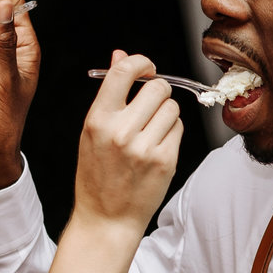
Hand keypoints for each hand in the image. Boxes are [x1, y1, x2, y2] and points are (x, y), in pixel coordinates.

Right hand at [75, 51, 181, 232]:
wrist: (106, 218)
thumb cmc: (98, 173)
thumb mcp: (93, 131)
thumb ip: (110, 92)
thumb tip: (120, 54)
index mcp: (97, 120)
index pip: (123, 72)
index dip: (141, 62)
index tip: (147, 68)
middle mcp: (120, 132)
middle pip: (158, 87)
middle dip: (159, 92)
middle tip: (151, 106)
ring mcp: (144, 148)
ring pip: (172, 108)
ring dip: (166, 114)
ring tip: (151, 132)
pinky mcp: (165, 161)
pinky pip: (179, 129)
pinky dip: (172, 133)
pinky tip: (157, 147)